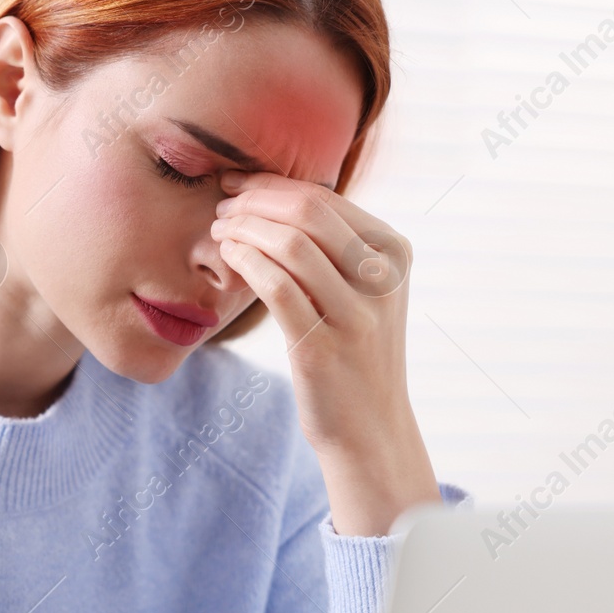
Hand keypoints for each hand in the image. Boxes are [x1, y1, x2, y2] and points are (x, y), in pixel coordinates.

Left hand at [211, 170, 438, 535]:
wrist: (370, 428)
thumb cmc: (354, 352)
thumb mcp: (363, 291)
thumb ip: (335, 246)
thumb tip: (272, 196)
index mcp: (394, 253)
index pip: (324, 198)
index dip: (270, 185)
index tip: (235, 184)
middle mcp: (382, 280)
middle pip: (306, 212)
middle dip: (253, 201)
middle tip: (221, 207)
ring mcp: (356, 315)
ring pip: (291, 244)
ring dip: (243, 229)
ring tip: (218, 231)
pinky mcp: (323, 348)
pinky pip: (277, 287)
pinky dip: (246, 261)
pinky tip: (228, 257)